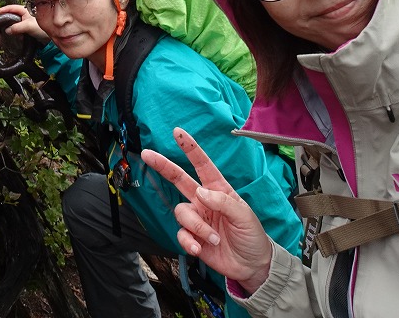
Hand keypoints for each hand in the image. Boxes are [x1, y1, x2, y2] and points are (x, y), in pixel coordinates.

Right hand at [0, 4, 49, 43]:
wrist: (50, 38)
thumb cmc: (42, 28)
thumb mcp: (28, 26)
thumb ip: (17, 28)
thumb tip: (7, 30)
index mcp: (24, 10)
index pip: (9, 8)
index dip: (1, 10)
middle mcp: (24, 14)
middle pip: (10, 15)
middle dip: (4, 19)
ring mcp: (24, 20)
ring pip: (13, 23)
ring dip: (11, 28)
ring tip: (8, 32)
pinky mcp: (25, 27)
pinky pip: (17, 29)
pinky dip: (15, 32)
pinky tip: (17, 36)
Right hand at [142, 127, 272, 293]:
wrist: (251, 266)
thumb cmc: (252, 236)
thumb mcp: (244, 216)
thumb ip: (223, 202)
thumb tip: (200, 192)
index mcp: (218, 189)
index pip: (202, 165)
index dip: (190, 148)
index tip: (178, 132)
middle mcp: (203, 200)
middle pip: (178, 179)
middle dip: (162, 165)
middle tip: (146, 154)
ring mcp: (197, 219)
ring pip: (181, 212)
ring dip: (196, 226)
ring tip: (214, 238)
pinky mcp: (191, 237)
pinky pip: (181, 234)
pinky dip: (189, 242)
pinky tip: (199, 249)